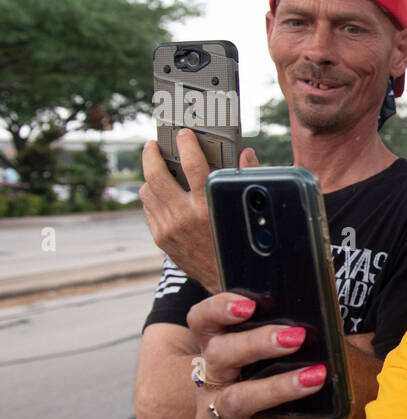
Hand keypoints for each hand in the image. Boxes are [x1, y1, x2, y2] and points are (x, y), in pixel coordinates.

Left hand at [140, 129, 258, 293]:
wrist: (230, 285)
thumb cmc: (243, 245)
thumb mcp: (247, 212)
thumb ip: (246, 179)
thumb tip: (245, 154)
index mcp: (209, 206)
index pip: (191, 164)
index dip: (186, 143)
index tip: (184, 134)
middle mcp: (185, 216)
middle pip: (155, 174)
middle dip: (152, 154)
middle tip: (154, 145)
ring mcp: (169, 228)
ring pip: (146, 190)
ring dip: (150, 176)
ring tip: (158, 169)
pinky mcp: (161, 238)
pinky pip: (148, 209)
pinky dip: (153, 197)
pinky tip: (162, 193)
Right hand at [188, 292, 326, 418]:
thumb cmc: (286, 399)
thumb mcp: (283, 367)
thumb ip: (289, 345)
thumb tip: (319, 325)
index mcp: (217, 353)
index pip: (202, 322)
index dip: (218, 308)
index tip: (249, 304)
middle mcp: (208, 384)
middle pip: (219, 355)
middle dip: (256, 343)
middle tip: (295, 337)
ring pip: (238, 398)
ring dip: (278, 386)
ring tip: (315, 376)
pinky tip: (318, 418)